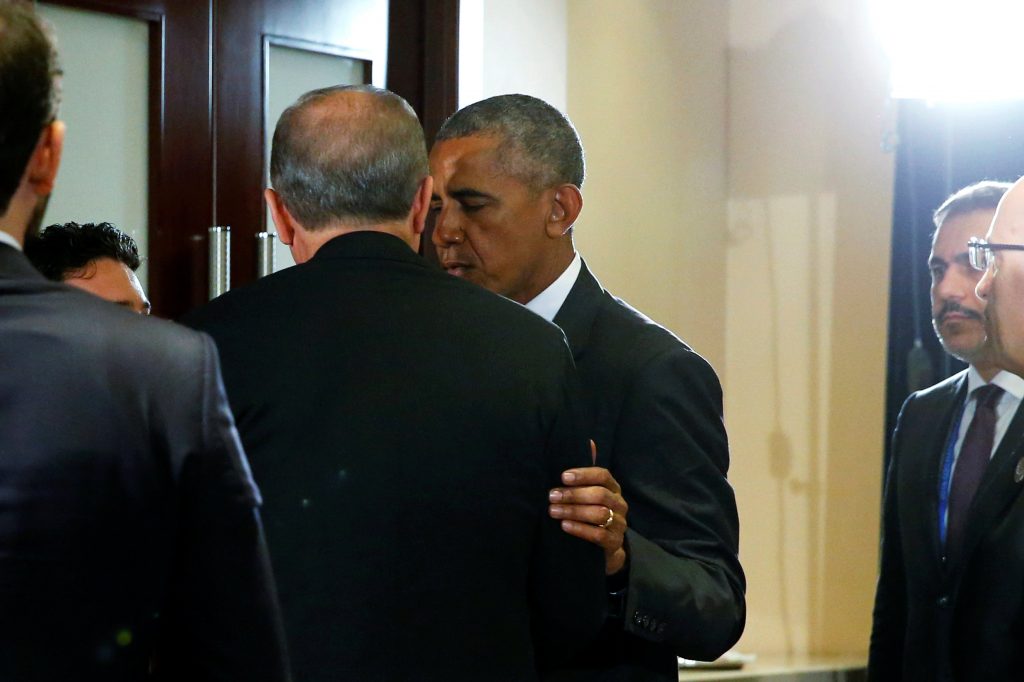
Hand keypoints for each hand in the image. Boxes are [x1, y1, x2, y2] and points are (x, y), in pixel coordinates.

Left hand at [549, 457, 628, 574]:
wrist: (605, 547)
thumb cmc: (591, 512)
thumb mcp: (588, 492)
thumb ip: (586, 472)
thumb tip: (589, 441)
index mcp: (613, 488)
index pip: (603, 475)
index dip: (583, 475)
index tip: (563, 477)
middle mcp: (619, 504)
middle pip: (599, 495)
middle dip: (573, 494)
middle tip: (552, 496)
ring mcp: (620, 523)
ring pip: (599, 514)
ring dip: (573, 511)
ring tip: (553, 511)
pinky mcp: (615, 542)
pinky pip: (599, 534)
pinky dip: (580, 529)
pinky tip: (564, 526)